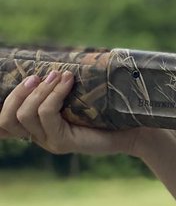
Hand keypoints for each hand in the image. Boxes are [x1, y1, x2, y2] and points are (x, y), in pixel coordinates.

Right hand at [0, 71, 138, 156]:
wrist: (133, 130)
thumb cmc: (106, 111)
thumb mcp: (77, 97)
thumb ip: (57, 88)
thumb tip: (49, 63)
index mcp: (38, 128)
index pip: (4, 126)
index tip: (8, 88)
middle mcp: (40, 138)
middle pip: (8, 119)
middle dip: (18, 93)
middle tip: (37, 76)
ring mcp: (50, 142)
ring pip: (26, 115)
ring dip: (39, 90)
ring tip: (57, 75)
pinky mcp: (64, 142)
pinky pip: (47, 114)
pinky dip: (54, 94)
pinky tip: (68, 81)